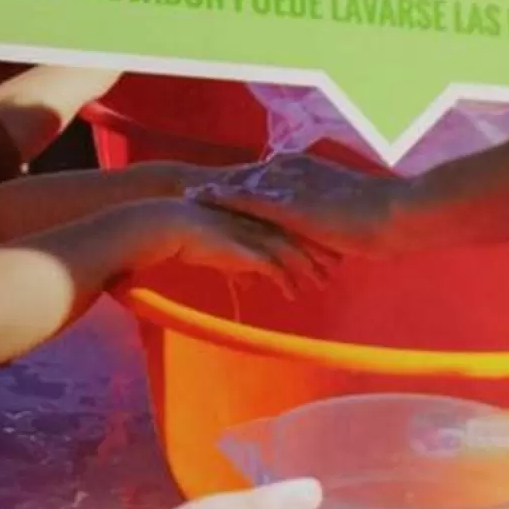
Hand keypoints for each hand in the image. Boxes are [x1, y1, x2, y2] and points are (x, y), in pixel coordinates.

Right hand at [155, 196, 337, 290]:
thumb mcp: (226, 252)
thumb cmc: (196, 237)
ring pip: (291, 251)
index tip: (332, 250)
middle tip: (337, 268)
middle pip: (301, 236)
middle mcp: (262, 221)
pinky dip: (284, 281)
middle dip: (321, 252)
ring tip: (323, 285)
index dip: (314, 237)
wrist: (171, 226)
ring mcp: (255, 233)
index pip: (297, 224)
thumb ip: (244, 266)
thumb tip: (253, 284)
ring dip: (309, 269)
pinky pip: (272, 267)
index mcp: (260, 214)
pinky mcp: (244, 248)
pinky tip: (293, 294)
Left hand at [193, 155, 393, 257]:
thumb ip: (330, 217)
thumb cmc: (379, 218)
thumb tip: (328, 231)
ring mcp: (292, 184)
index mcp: (308, 169)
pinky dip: (224, 197)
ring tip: (186, 195)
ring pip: (243, 184)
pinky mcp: (290, 202)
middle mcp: (295, 170)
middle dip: (220, 184)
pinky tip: (203, 199)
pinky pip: (250, 198)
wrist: (392, 215)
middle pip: (248, 176)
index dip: (241, 184)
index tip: (218, 189)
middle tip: (189, 189)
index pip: (266, 176)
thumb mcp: (348, 215)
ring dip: (215, 190)